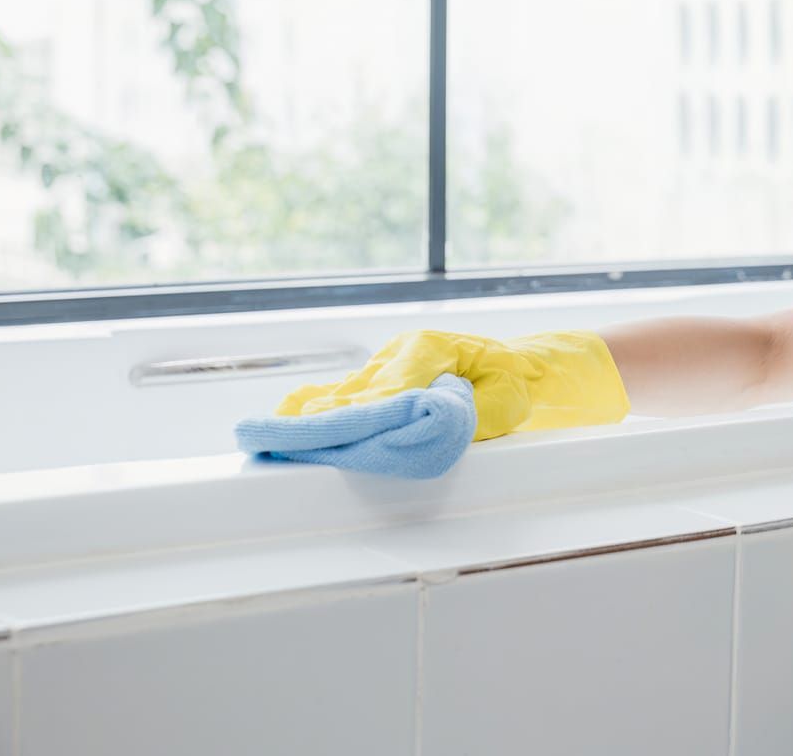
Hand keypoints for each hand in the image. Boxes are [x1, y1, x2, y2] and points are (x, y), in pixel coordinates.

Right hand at [276, 329, 629, 441]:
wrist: (526, 365)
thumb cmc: (517, 382)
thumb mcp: (505, 400)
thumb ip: (468, 415)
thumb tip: (432, 421)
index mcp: (430, 351)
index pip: (386, 391)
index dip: (355, 418)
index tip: (323, 432)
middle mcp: (401, 353)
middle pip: (352, 394)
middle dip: (314, 422)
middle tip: (269, 441)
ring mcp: (388, 364)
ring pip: (342, 396)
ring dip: (310, 421)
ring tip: (266, 438)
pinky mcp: (382, 378)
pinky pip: (345, 397)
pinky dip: (318, 413)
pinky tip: (284, 426)